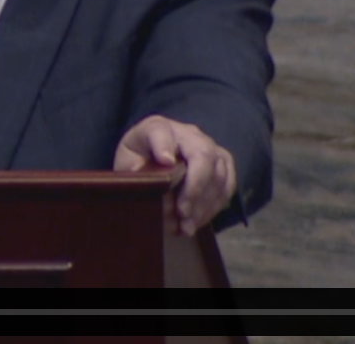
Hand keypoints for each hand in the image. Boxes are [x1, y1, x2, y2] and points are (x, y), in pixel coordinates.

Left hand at [113, 115, 236, 236]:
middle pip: (203, 154)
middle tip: (181, 213)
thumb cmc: (138, 163)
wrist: (151, 164)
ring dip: (204, 204)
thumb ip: (138, 168)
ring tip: (187, 226)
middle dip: (195, 188)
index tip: (164, 163)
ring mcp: (209, 147)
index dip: (163, 146)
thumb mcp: (127, 164)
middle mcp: (188, 134)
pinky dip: (213, 207)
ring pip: (219, 173)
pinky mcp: (222, 164)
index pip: (160, 132)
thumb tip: (164, 168)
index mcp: (157, 128)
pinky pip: (227, 185)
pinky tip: (195, 222)